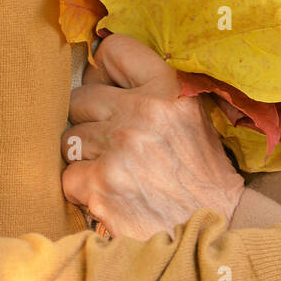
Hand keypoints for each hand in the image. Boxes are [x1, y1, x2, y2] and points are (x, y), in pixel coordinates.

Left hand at [61, 33, 244, 239]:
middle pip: (80, 98)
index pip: (113, 50)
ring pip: (70, 138)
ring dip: (85, 157)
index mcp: (168, 87)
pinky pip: (67, 176)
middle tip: (109, 141)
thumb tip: (98, 73)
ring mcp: (119, 149)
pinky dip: (82, 189)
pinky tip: (108, 195)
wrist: (212, 230)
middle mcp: (143, 112)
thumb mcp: (191, 115)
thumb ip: (152, 88)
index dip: (102, 71)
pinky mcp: (101, 186)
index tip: (107, 90)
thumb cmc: (200, 173)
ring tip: (113, 171)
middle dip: (89, 120)